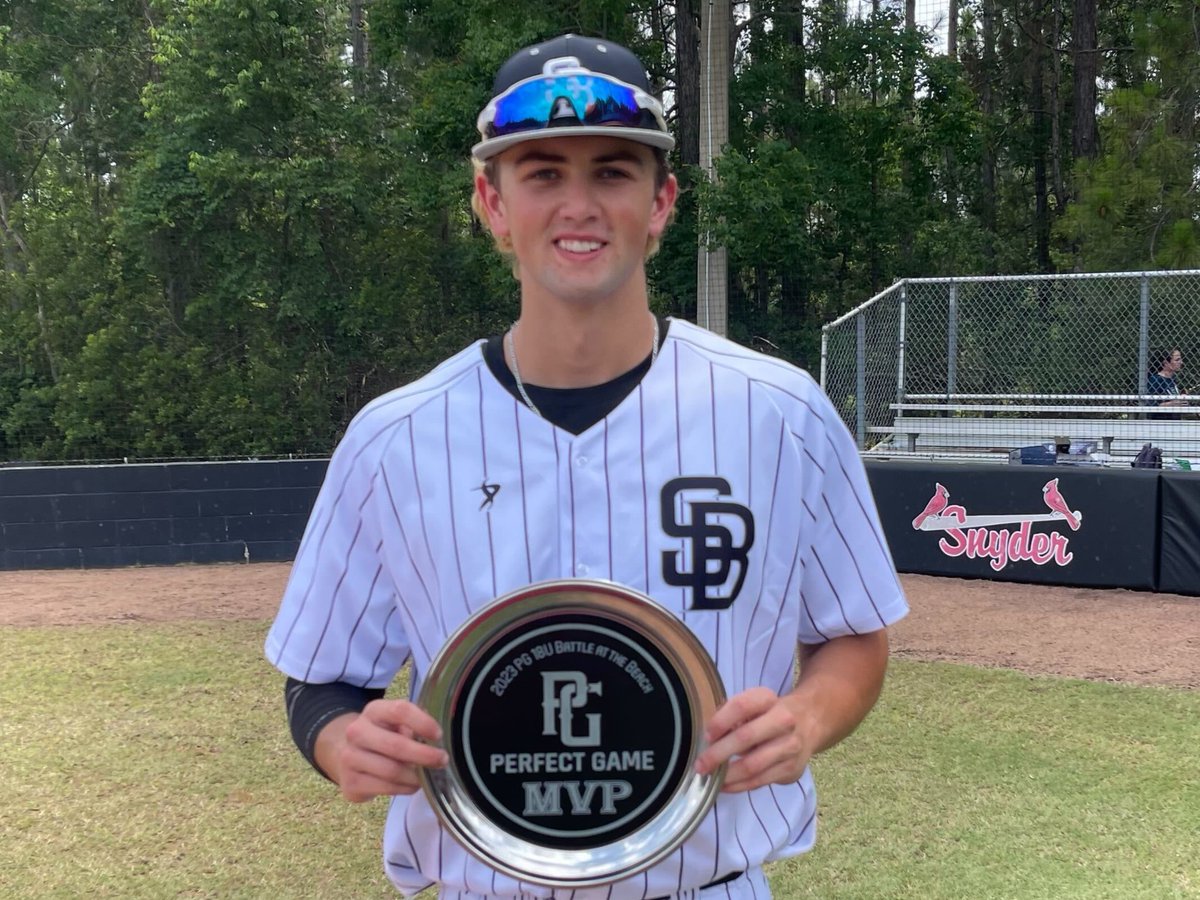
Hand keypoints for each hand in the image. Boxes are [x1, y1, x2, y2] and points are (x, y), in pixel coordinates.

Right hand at [328, 699, 448, 802]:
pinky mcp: (350, 783)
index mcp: (373, 711)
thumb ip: (415, 724)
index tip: (439, 735)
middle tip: (442, 760)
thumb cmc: (383, 735)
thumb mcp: (396, 722)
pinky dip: (405, 788)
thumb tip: (438, 736)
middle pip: (396, 745)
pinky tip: (412, 785)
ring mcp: (349, 758)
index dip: (422, 722)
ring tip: (427, 776)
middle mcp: (356, 732)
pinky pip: (386, 788)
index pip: (400, 710)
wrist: (347, 754)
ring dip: (415, 777)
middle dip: (424, 755)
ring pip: (392, 771)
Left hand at [694, 687, 812, 792]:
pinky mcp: (792, 768)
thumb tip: (707, 738)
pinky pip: (760, 781)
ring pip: (753, 764)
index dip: (720, 721)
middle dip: (718, 754)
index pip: (741, 706)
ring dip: (727, 775)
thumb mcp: (752, 704)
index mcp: (767, 698)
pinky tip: (725, 786)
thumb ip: (730, 715)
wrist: (810, 722)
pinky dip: (739, 785)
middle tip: (700, 765)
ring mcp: (790, 746)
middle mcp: (783, 720)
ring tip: (710, 778)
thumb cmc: (769, 713)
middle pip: (746, 737)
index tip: (706, 735)